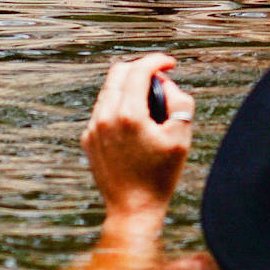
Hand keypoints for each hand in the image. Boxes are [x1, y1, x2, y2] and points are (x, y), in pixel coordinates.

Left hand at [84, 53, 197, 254]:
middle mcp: (105, 117)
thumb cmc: (161, 175)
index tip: (171, 63)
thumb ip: (179, 99)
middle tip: (159, 77)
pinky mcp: (88, 139)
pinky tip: (134, 122)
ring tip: (149, 101)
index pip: (139, 70)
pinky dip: (118, 105)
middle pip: (118, 72)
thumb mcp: (181, 135)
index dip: (157, 60)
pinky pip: (102, 110)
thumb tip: (164, 82)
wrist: (134, 209)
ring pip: (108, 90)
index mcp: (128, 114)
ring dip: (128, 86)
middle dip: (140, 68)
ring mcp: (93, 129)